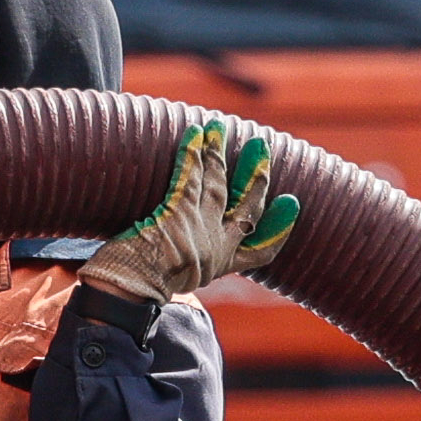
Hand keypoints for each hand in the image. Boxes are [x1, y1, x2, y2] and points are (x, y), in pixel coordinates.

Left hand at [80, 118, 298, 310]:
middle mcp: (215, 247)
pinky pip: (190, 176)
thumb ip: (187, 267)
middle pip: (246, 208)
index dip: (279, 228)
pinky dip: (193, 153)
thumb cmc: (141, 289)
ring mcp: (199, 229)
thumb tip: (183, 261)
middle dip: (255, 177)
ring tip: (219, 128)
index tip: (291, 204)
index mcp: (218, 267)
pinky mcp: (179, 213)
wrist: (130, 293)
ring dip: (220, 154)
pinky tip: (194, 133)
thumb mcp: (175, 283)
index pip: (260, 251)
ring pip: (218, 185)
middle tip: (261, 148)